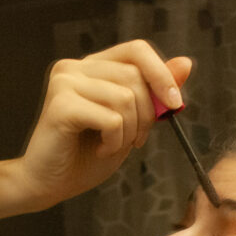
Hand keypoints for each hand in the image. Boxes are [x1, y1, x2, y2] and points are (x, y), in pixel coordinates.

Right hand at [16, 40, 191, 209]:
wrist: (49, 184)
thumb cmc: (85, 156)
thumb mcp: (130, 122)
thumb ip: (153, 93)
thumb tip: (186, 63)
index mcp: (92, 66)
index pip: (137, 50)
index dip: (162, 74)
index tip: (175, 104)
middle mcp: (75, 67)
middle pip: (135, 76)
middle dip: (147, 114)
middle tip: (136, 141)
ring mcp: (65, 82)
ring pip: (126, 98)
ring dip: (129, 131)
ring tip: (112, 146)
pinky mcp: (61, 105)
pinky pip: (111, 118)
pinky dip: (115, 141)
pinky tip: (100, 149)